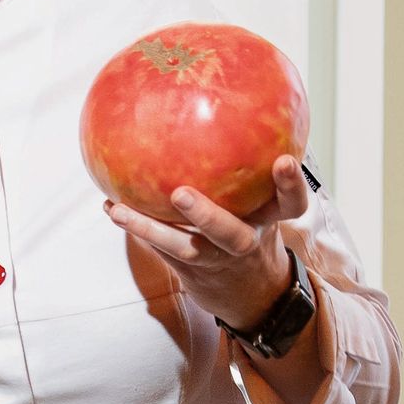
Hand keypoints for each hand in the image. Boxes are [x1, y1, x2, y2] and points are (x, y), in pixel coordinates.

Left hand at [103, 155, 309, 330]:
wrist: (251, 296)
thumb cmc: (250, 227)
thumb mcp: (261, 203)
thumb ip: (250, 170)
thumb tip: (220, 108)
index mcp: (267, 220)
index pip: (291, 203)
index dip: (291, 184)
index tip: (285, 161)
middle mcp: (244, 242)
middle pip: (231, 234)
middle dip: (206, 215)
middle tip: (179, 194)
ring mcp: (216, 260)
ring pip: (184, 248)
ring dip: (149, 228)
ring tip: (119, 210)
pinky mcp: (190, 271)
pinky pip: (160, 249)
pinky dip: (135, 227)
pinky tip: (111, 206)